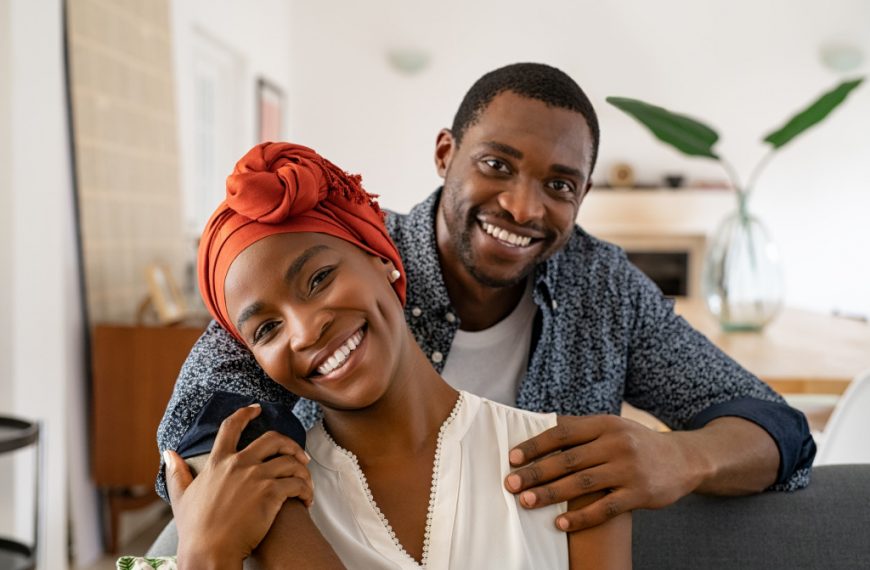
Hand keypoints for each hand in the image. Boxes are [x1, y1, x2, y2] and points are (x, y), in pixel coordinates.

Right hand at [165, 404, 313, 566]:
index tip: (257, 409)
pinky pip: (298, 483)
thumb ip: (177, 473)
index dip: (245, 414)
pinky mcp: (271, 494)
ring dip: (303, 471)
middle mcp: (238, 464)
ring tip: (305, 483)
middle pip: (273, 439)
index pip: (231, 427)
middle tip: (299, 455)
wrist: (209, 552)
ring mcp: (257, 477)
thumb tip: (169, 453)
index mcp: (218, 462)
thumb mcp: (181, 497)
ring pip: (291, 461)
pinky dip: (306, 490)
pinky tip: (306, 499)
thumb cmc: (195, 530)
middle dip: (290, 443)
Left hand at [504, 415, 706, 531]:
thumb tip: (540, 430)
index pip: (563, 433)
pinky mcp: (639, 494)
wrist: (684, 459)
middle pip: (568, 460)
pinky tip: (560, 524)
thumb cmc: (637, 443)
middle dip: (536, 473)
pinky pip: (605, 509)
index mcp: (605, 424)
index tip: (513, 458)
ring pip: (582, 484)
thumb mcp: (613, 427)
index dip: (536, 445)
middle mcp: (616, 444)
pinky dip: (581, 517)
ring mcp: (628, 469)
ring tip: (527, 502)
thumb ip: (582, 430)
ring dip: (551, 495)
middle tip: (511, 483)